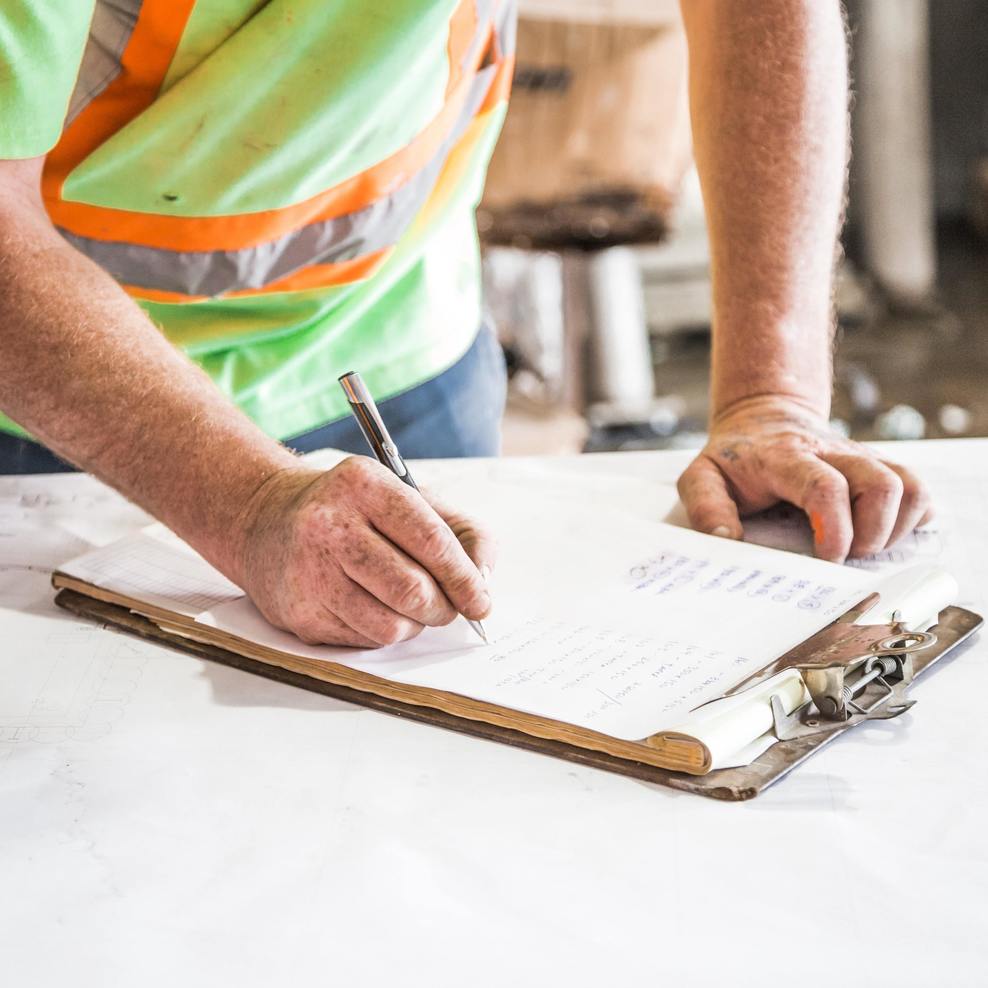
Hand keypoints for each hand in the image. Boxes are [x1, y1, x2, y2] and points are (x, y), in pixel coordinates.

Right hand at [234, 457, 494, 646]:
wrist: (267, 519)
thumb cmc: (355, 512)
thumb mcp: (409, 498)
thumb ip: (461, 532)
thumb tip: (483, 580)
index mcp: (365, 484)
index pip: (431, 541)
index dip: (465, 579)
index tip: (481, 600)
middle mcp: (329, 524)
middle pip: (413, 590)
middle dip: (443, 608)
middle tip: (448, 608)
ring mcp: (308, 570)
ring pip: (390, 625)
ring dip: (414, 624)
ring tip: (408, 605)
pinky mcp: (298, 611)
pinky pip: (363, 641)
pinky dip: (382, 632)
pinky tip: (370, 606)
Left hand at [677, 396, 932, 561]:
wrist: (763, 418)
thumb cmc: (735, 458)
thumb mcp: (701, 476)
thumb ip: (706, 507)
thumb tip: (725, 540)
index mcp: (786, 458)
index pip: (824, 486)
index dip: (835, 528)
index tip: (828, 558)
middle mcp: (833, 453)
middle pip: (881, 484)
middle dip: (873, 534)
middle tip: (845, 557)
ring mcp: (861, 458)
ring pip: (910, 486)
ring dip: (896, 528)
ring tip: (864, 547)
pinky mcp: (879, 467)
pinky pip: (918, 490)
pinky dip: (912, 518)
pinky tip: (881, 533)